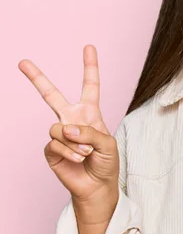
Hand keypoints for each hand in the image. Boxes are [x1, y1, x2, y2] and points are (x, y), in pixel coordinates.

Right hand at [18, 45, 118, 204]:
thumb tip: (66, 127)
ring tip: (86, 153)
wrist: (97, 186)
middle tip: (23, 62)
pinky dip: (69, 152)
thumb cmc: (107, 162)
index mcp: (90, 112)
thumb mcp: (107, 144)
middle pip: (51, 95)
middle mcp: (72, 119)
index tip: (89, 47)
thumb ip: (89, 132)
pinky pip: (55, 144)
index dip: (89, 66)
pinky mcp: (51, 149)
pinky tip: (78, 160)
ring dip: (76, 143)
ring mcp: (60, 134)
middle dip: (37, 78)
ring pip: (58, 128)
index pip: (90, 85)